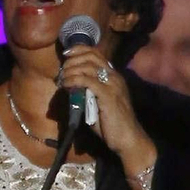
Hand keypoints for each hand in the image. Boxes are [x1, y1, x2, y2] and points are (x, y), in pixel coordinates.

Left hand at [57, 48, 154, 175]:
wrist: (127, 139)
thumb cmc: (111, 124)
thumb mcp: (97, 102)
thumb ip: (86, 91)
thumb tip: (69, 85)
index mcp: (113, 76)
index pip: (96, 53)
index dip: (79, 50)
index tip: (66, 54)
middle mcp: (114, 76)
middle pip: (91, 56)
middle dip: (72, 60)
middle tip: (62, 70)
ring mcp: (113, 84)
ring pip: (88, 67)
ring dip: (70, 70)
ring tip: (62, 79)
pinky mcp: (108, 95)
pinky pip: (87, 81)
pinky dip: (73, 80)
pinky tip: (66, 85)